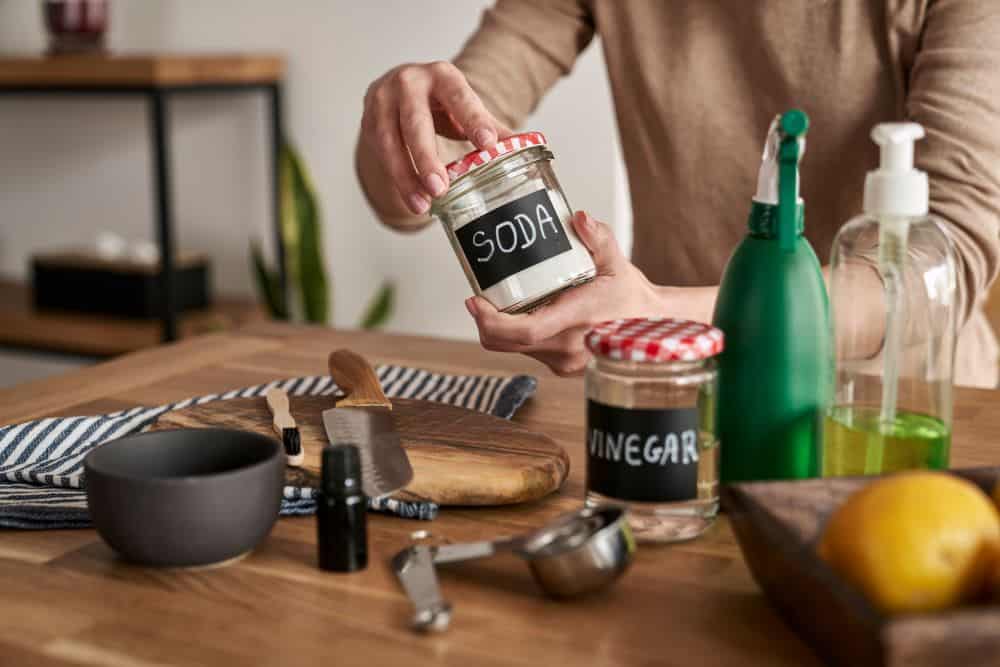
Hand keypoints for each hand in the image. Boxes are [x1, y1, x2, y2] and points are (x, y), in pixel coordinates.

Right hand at [361, 61, 509, 215]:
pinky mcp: (369, 122)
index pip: (459, 97)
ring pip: (391, 143)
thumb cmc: (440, 101)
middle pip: (415, 122)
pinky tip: (411, 198)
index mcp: (442, 75)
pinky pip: (381, 154)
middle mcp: (408, 83)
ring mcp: (382, 101)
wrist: (401, 88)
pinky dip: (397, 179)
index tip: (487, 144)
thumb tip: (525, 148)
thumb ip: (490, 127)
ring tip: (423, 204)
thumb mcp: (465, 108)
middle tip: (440, 187)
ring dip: (406, 177)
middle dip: (426, 157)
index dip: (473, 120)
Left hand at [465, 211, 717, 375]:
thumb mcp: (617, 260)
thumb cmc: (631, 295)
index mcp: (578, 320)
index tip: (475, 302)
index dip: (492, 321)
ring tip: (496, 305)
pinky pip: (528, 353)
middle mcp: (569, 348)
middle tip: (477, 301)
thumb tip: (579, 218)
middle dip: (486, 324)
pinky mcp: (562, 367)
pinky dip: (518, 337)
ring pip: (516, 350)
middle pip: (510, 343)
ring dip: (500, 331)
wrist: (652, 326)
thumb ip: (597, 237)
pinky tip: (519, 316)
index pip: (526, 330)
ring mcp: (565, 362)